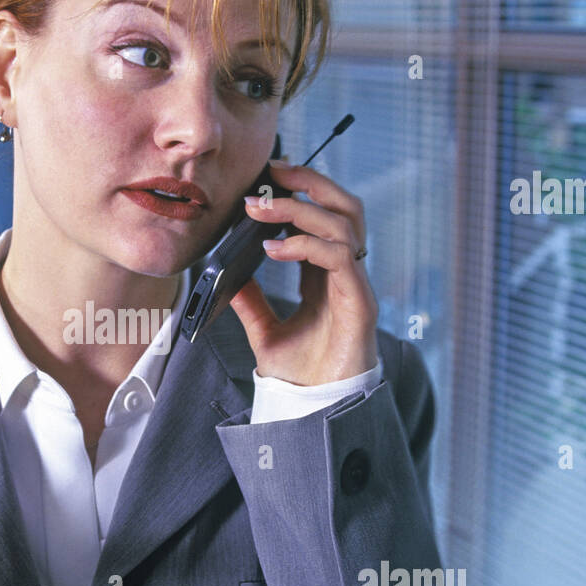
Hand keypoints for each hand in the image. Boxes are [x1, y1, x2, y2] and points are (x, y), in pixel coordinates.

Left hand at [230, 160, 378, 384]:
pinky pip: (340, 257)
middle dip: (311, 181)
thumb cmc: (301, 377)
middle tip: (273, 171)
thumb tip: (225, 277)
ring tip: (260, 208)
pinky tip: (273, 248)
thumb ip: (250, 302)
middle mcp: (345, 274)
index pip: (323, 216)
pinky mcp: (360, 304)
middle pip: (344, 207)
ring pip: (343, 223)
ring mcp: (355, 286)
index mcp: (326, 276)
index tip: (267, 178)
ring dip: (300, 208)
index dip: (300, 191)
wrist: (316, 414)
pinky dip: (305, 245)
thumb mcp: (265, 332)